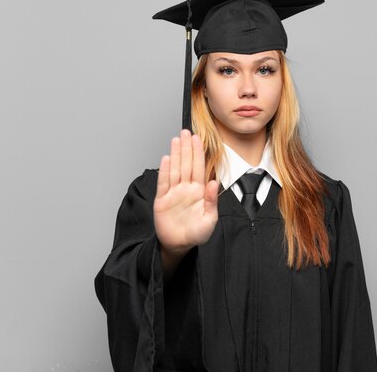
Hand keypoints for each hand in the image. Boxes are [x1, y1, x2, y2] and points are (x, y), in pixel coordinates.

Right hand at [154, 130, 218, 259]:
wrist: (179, 245)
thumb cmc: (196, 234)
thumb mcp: (210, 220)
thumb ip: (212, 200)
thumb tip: (214, 182)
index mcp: (199, 192)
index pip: (199, 168)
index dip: (198, 153)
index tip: (198, 138)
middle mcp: (186, 189)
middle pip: (186, 164)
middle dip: (187, 148)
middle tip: (186, 132)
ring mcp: (173, 193)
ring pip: (175, 169)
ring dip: (175, 154)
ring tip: (176, 140)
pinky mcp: (162, 200)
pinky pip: (163, 182)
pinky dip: (164, 170)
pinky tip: (166, 158)